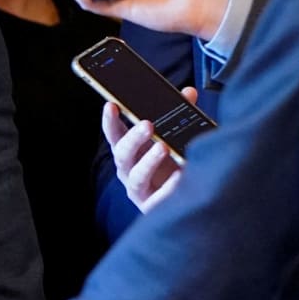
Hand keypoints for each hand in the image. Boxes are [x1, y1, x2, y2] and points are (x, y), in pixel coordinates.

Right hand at [102, 92, 196, 212]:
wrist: (186, 199)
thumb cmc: (173, 163)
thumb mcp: (174, 136)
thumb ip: (179, 114)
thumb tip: (188, 93)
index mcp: (130, 150)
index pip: (114, 133)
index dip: (110, 120)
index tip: (111, 105)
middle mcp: (128, 169)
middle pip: (122, 153)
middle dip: (133, 138)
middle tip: (147, 124)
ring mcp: (138, 189)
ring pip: (136, 176)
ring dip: (148, 161)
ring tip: (163, 147)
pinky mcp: (152, 207)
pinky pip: (157, 198)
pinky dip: (168, 187)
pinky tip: (180, 175)